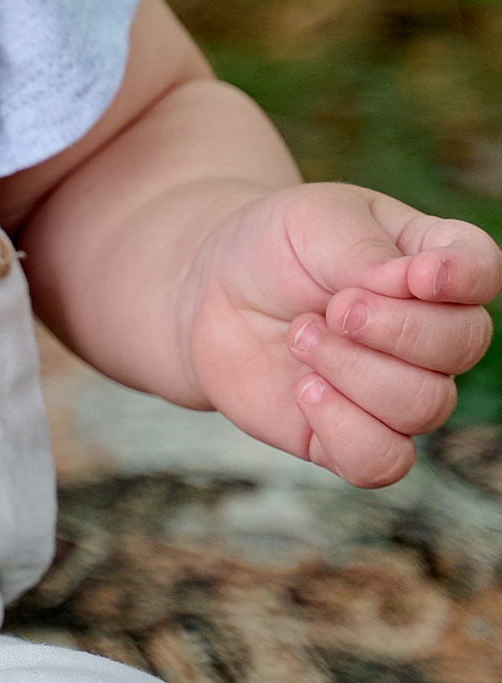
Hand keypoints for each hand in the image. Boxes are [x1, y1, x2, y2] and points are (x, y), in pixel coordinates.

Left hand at [182, 185, 498, 485]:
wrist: (208, 293)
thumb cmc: (272, 248)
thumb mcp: (312, 221)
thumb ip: (368, 253)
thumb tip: (421, 284)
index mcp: (431, 264)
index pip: (481, 269)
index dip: (464, 276)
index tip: (418, 276)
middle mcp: (431, 333)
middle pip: (463, 344)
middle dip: (392, 327)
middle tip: (331, 308)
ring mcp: (398, 389)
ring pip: (425, 406)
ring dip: (353, 369)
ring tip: (301, 335)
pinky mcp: (355, 435)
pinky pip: (385, 461)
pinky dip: (344, 428)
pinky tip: (306, 390)